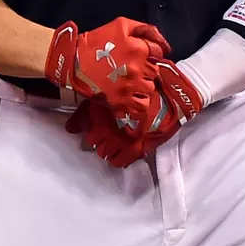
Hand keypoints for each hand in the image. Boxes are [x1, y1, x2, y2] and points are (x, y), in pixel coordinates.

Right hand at [45, 18, 170, 115]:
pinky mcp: (120, 101)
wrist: (73, 61)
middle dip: (146, 69)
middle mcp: (137, 69)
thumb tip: (164, 43)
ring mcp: (129, 86)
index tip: (143, 56)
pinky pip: (141, 106)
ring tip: (131, 82)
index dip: (152, 53)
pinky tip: (132, 96)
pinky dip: (139, 102)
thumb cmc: (96, 41)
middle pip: (154, 72)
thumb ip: (146, 29)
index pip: (159, 53)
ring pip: (149, 89)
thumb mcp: (121, 25)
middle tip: (133, 68)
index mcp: (139, 49)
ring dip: (143, 85)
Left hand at [65, 59, 202, 167]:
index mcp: (104, 108)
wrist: (175, 92)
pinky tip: (121, 153)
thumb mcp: (116, 88)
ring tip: (113, 141)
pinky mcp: (141, 146)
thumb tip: (69, 128)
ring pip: (106, 153)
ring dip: (107, 148)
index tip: (91, 124)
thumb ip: (89, 107)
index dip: (87, 127)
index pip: (85, 128)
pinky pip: (122, 161)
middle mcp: (111, 125)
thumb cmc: (146, 84)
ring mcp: (126, 138)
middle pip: (94, 142)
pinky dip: (119, 159)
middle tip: (103, 131)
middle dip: (97, 137)